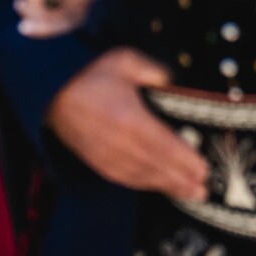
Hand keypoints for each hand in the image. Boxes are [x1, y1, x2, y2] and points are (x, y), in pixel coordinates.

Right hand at [45, 48, 210, 199]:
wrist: (51, 92)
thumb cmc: (90, 73)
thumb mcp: (124, 60)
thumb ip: (153, 71)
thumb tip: (173, 84)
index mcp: (128, 118)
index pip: (163, 144)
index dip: (184, 159)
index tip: (204, 168)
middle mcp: (117, 142)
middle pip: (156, 165)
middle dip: (181, 179)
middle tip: (204, 190)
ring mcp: (105, 155)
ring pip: (141, 176)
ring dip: (167, 187)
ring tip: (190, 194)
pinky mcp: (95, 161)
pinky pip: (123, 178)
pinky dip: (143, 185)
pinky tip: (159, 187)